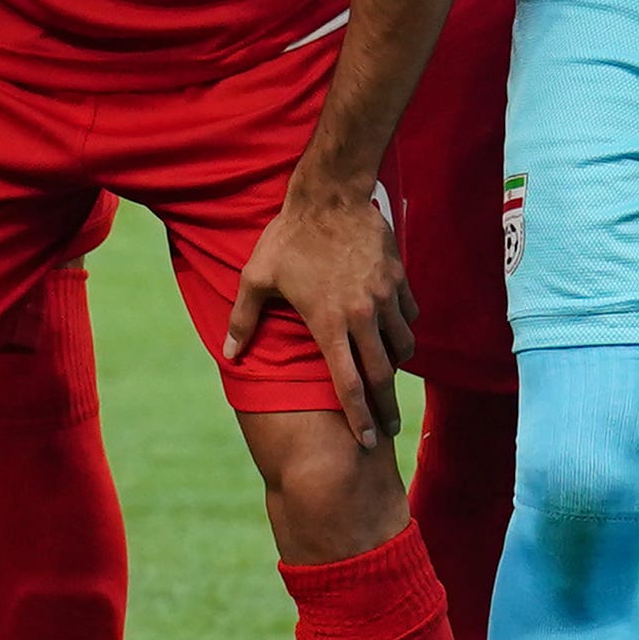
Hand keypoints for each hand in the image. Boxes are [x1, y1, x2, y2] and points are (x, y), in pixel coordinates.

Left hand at [226, 176, 416, 442]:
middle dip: (386, 408)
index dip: (359, 417)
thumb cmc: (288, 238)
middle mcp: (362, 316)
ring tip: (388, 379)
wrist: (330, 197)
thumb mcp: (257, 277)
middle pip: (383, 376)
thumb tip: (229, 355)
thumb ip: (243, 319)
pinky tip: (393, 334)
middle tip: (389, 430)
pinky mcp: (399, 281)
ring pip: (403, 347)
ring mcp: (385, 298)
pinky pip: (409, 317)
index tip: (368, 442)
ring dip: (397, 367)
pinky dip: (403, 331)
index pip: (349, 383)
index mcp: (328, 323)